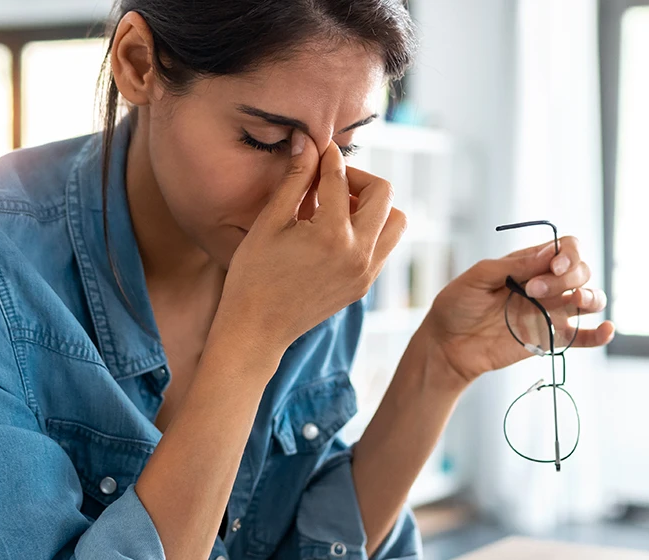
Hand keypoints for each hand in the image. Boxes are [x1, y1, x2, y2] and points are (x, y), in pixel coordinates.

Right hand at [213, 132, 407, 357]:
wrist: (256, 330)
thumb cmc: (253, 276)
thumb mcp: (270, 222)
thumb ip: (295, 180)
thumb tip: (307, 141)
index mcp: (332, 234)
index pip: (340, 178)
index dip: (327, 157)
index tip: (318, 147)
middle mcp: (359, 253)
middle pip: (384, 194)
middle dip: (358, 178)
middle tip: (330, 181)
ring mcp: (366, 272)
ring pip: (395, 221)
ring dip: (374, 206)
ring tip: (339, 208)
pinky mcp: (365, 285)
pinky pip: (385, 246)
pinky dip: (370, 230)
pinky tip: (337, 231)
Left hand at [421, 235, 613, 384]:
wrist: (447, 345)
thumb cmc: (457, 306)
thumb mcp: (478, 278)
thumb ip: (513, 265)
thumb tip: (548, 254)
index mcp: (530, 263)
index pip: (566, 249)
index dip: (568, 254)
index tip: (552, 266)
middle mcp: (546, 285)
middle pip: (581, 271)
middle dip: (566, 277)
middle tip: (533, 290)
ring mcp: (551, 312)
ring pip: (590, 299)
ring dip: (591, 296)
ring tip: (576, 300)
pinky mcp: (551, 339)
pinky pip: (584, 336)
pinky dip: (600, 334)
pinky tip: (606, 330)